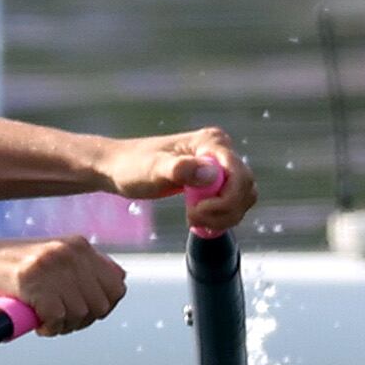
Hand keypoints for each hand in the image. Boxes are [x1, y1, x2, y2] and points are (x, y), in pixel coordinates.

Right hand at [0, 236, 128, 334]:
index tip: (79, 313)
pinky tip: (36, 323)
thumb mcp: (48, 261)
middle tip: (58, 321)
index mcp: (78, 244)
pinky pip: (57, 317)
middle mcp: (69, 250)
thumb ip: (79, 270)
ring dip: (64, 326)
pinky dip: (48, 327)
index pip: (117, 284)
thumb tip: (115, 291)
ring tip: (44, 321)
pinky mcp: (30, 280)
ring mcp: (50, 263)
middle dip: (83, 320)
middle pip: (102, 303)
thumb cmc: (4, 269)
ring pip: (81, 313)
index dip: (102, 306)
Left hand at [94, 127, 255, 236]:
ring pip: (243, 198)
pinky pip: (232, 202)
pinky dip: (221, 217)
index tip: (196, 210)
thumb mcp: (152, 170)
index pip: (239, 175)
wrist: (118, 167)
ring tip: (194, 221)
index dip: (225, 200)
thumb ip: (180, 169)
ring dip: (224, 217)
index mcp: (211, 142)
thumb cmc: (132, 166)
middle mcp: (221, 150)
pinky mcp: (215, 180)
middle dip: (225, 211)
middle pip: (246, 188)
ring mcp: (220, 165)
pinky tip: (199, 222)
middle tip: (193, 218)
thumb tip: (210, 174)